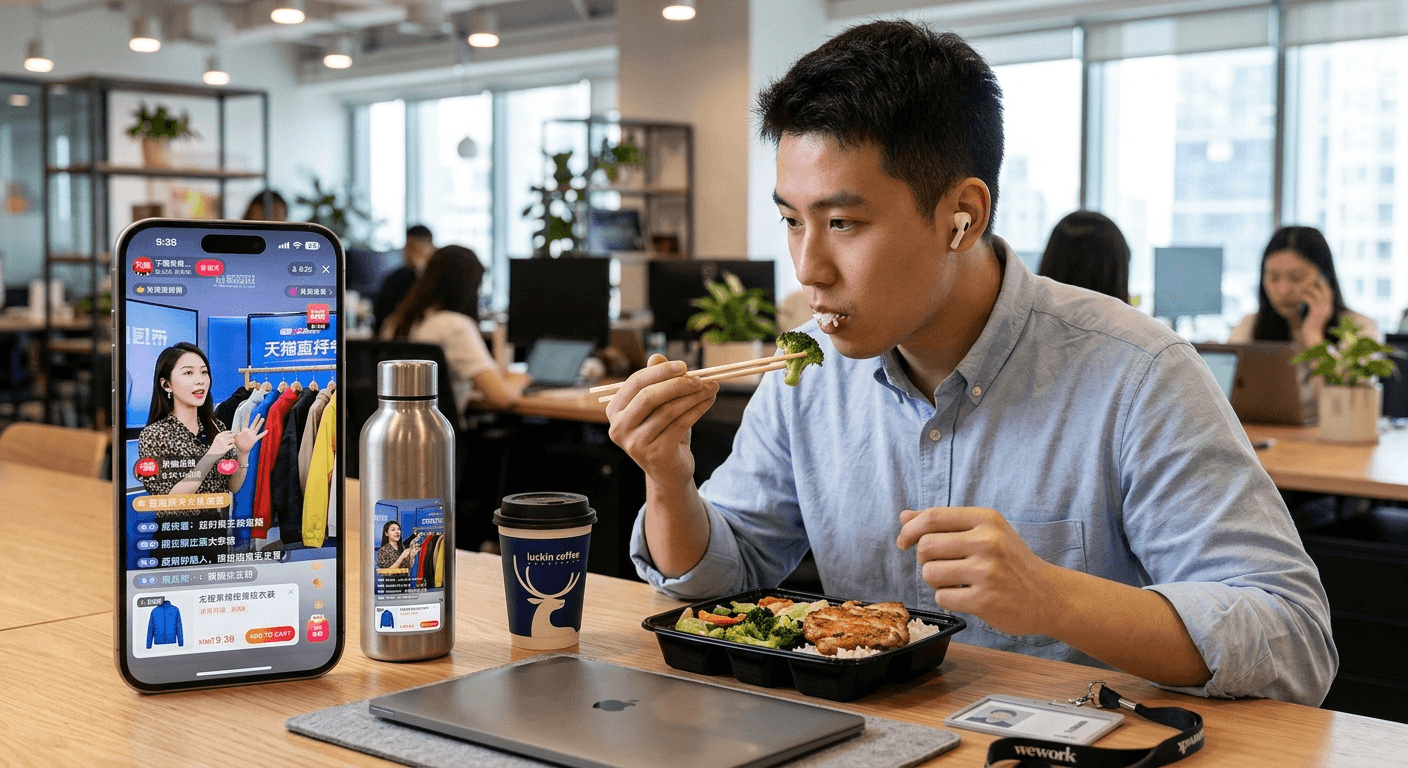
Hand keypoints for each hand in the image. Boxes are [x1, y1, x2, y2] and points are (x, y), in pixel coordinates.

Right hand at [207, 431, 236, 456]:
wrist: (212, 454)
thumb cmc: (216, 446)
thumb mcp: (217, 439)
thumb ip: (222, 436)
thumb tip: (231, 433)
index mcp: (218, 436)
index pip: (226, 432)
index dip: (230, 432)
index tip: (232, 433)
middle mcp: (220, 439)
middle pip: (231, 435)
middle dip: (233, 436)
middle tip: (234, 437)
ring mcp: (223, 444)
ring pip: (232, 440)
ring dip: (233, 441)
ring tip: (232, 442)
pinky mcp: (225, 448)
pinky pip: (232, 445)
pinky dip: (232, 445)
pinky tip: (230, 446)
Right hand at [234, 414, 266, 454]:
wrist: (242, 450)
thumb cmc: (238, 443)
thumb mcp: (236, 436)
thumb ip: (237, 429)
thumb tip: (238, 423)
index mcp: (244, 430)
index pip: (245, 422)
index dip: (247, 417)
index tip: (248, 412)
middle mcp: (248, 432)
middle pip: (253, 424)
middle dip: (256, 419)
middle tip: (259, 414)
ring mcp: (252, 435)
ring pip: (257, 428)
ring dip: (260, 423)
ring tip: (263, 418)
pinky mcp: (255, 439)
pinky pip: (260, 436)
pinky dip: (264, 433)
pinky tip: (267, 430)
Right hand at [605, 354, 718, 487]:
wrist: (669, 471)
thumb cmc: (662, 432)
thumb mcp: (659, 406)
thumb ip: (656, 381)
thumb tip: (657, 357)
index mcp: (615, 410)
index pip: (636, 382)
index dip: (661, 371)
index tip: (684, 365)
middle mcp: (619, 428)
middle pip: (649, 396)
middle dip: (678, 384)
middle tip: (700, 378)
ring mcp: (635, 443)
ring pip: (668, 410)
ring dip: (693, 396)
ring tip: (711, 387)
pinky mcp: (655, 454)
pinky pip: (680, 424)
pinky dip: (698, 410)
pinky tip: (709, 401)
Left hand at [896, 507, 1058, 636]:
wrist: (1048, 596)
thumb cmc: (1011, 561)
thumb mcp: (986, 531)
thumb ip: (944, 523)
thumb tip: (904, 516)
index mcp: (986, 519)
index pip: (932, 517)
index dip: (909, 529)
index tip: (903, 541)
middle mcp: (987, 541)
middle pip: (925, 546)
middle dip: (924, 558)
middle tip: (941, 564)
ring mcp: (987, 571)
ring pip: (929, 573)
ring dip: (935, 581)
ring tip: (956, 581)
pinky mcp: (985, 600)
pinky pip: (942, 598)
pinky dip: (947, 599)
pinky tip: (966, 596)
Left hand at [1296, 275, 1333, 345]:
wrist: (1311, 337)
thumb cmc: (1311, 327)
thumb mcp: (1315, 316)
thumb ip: (1315, 307)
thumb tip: (1312, 300)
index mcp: (1328, 308)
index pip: (1329, 294)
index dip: (1325, 286)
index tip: (1320, 278)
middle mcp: (1328, 308)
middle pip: (1327, 291)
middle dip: (1322, 283)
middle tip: (1316, 276)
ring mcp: (1323, 310)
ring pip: (1318, 294)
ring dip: (1310, 288)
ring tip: (1303, 285)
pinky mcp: (1316, 312)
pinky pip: (1310, 300)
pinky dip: (1304, 295)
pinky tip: (1299, 294)